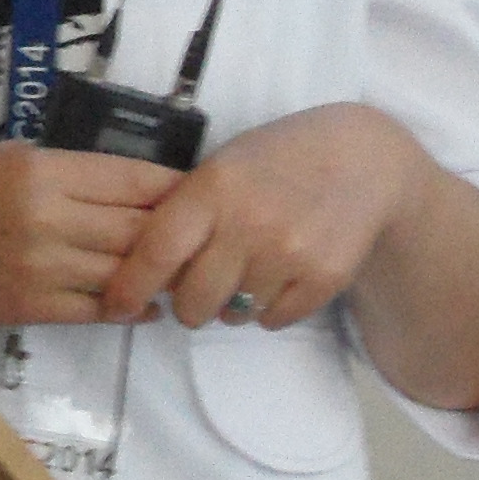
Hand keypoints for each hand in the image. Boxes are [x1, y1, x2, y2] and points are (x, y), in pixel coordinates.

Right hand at [0, 142, 186, 326]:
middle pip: (141, 227)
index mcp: (40, 170)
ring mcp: (40, 267)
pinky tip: (145, 304)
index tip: (197, 191)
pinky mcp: (29, 307)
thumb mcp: (0, 155)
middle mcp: (48, 218)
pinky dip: (130, 309)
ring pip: (126, 272)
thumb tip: (125, 186)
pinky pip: (98, 311)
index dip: (175, 186)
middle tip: (203, 234)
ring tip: (180, 271)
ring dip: (158, 273)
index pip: (134, 178)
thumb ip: (62, 171)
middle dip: (177, 231)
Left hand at [98, 104, 428, 332]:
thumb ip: (185, 212)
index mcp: (212, 190)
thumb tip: (147, 272)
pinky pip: (274, 320)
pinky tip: (276, 279)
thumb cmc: (276, 161)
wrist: (362, 159)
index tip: (115, 307)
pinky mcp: (325, 278)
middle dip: (187, 305)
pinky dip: (267, 310)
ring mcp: (290, 253)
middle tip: (195, 292)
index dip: (129, 287)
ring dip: (230, 306)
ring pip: (234, 314)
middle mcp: (249, 224)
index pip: (156, 252)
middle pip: (192, 299)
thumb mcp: (222, 167)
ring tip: (244, 274)